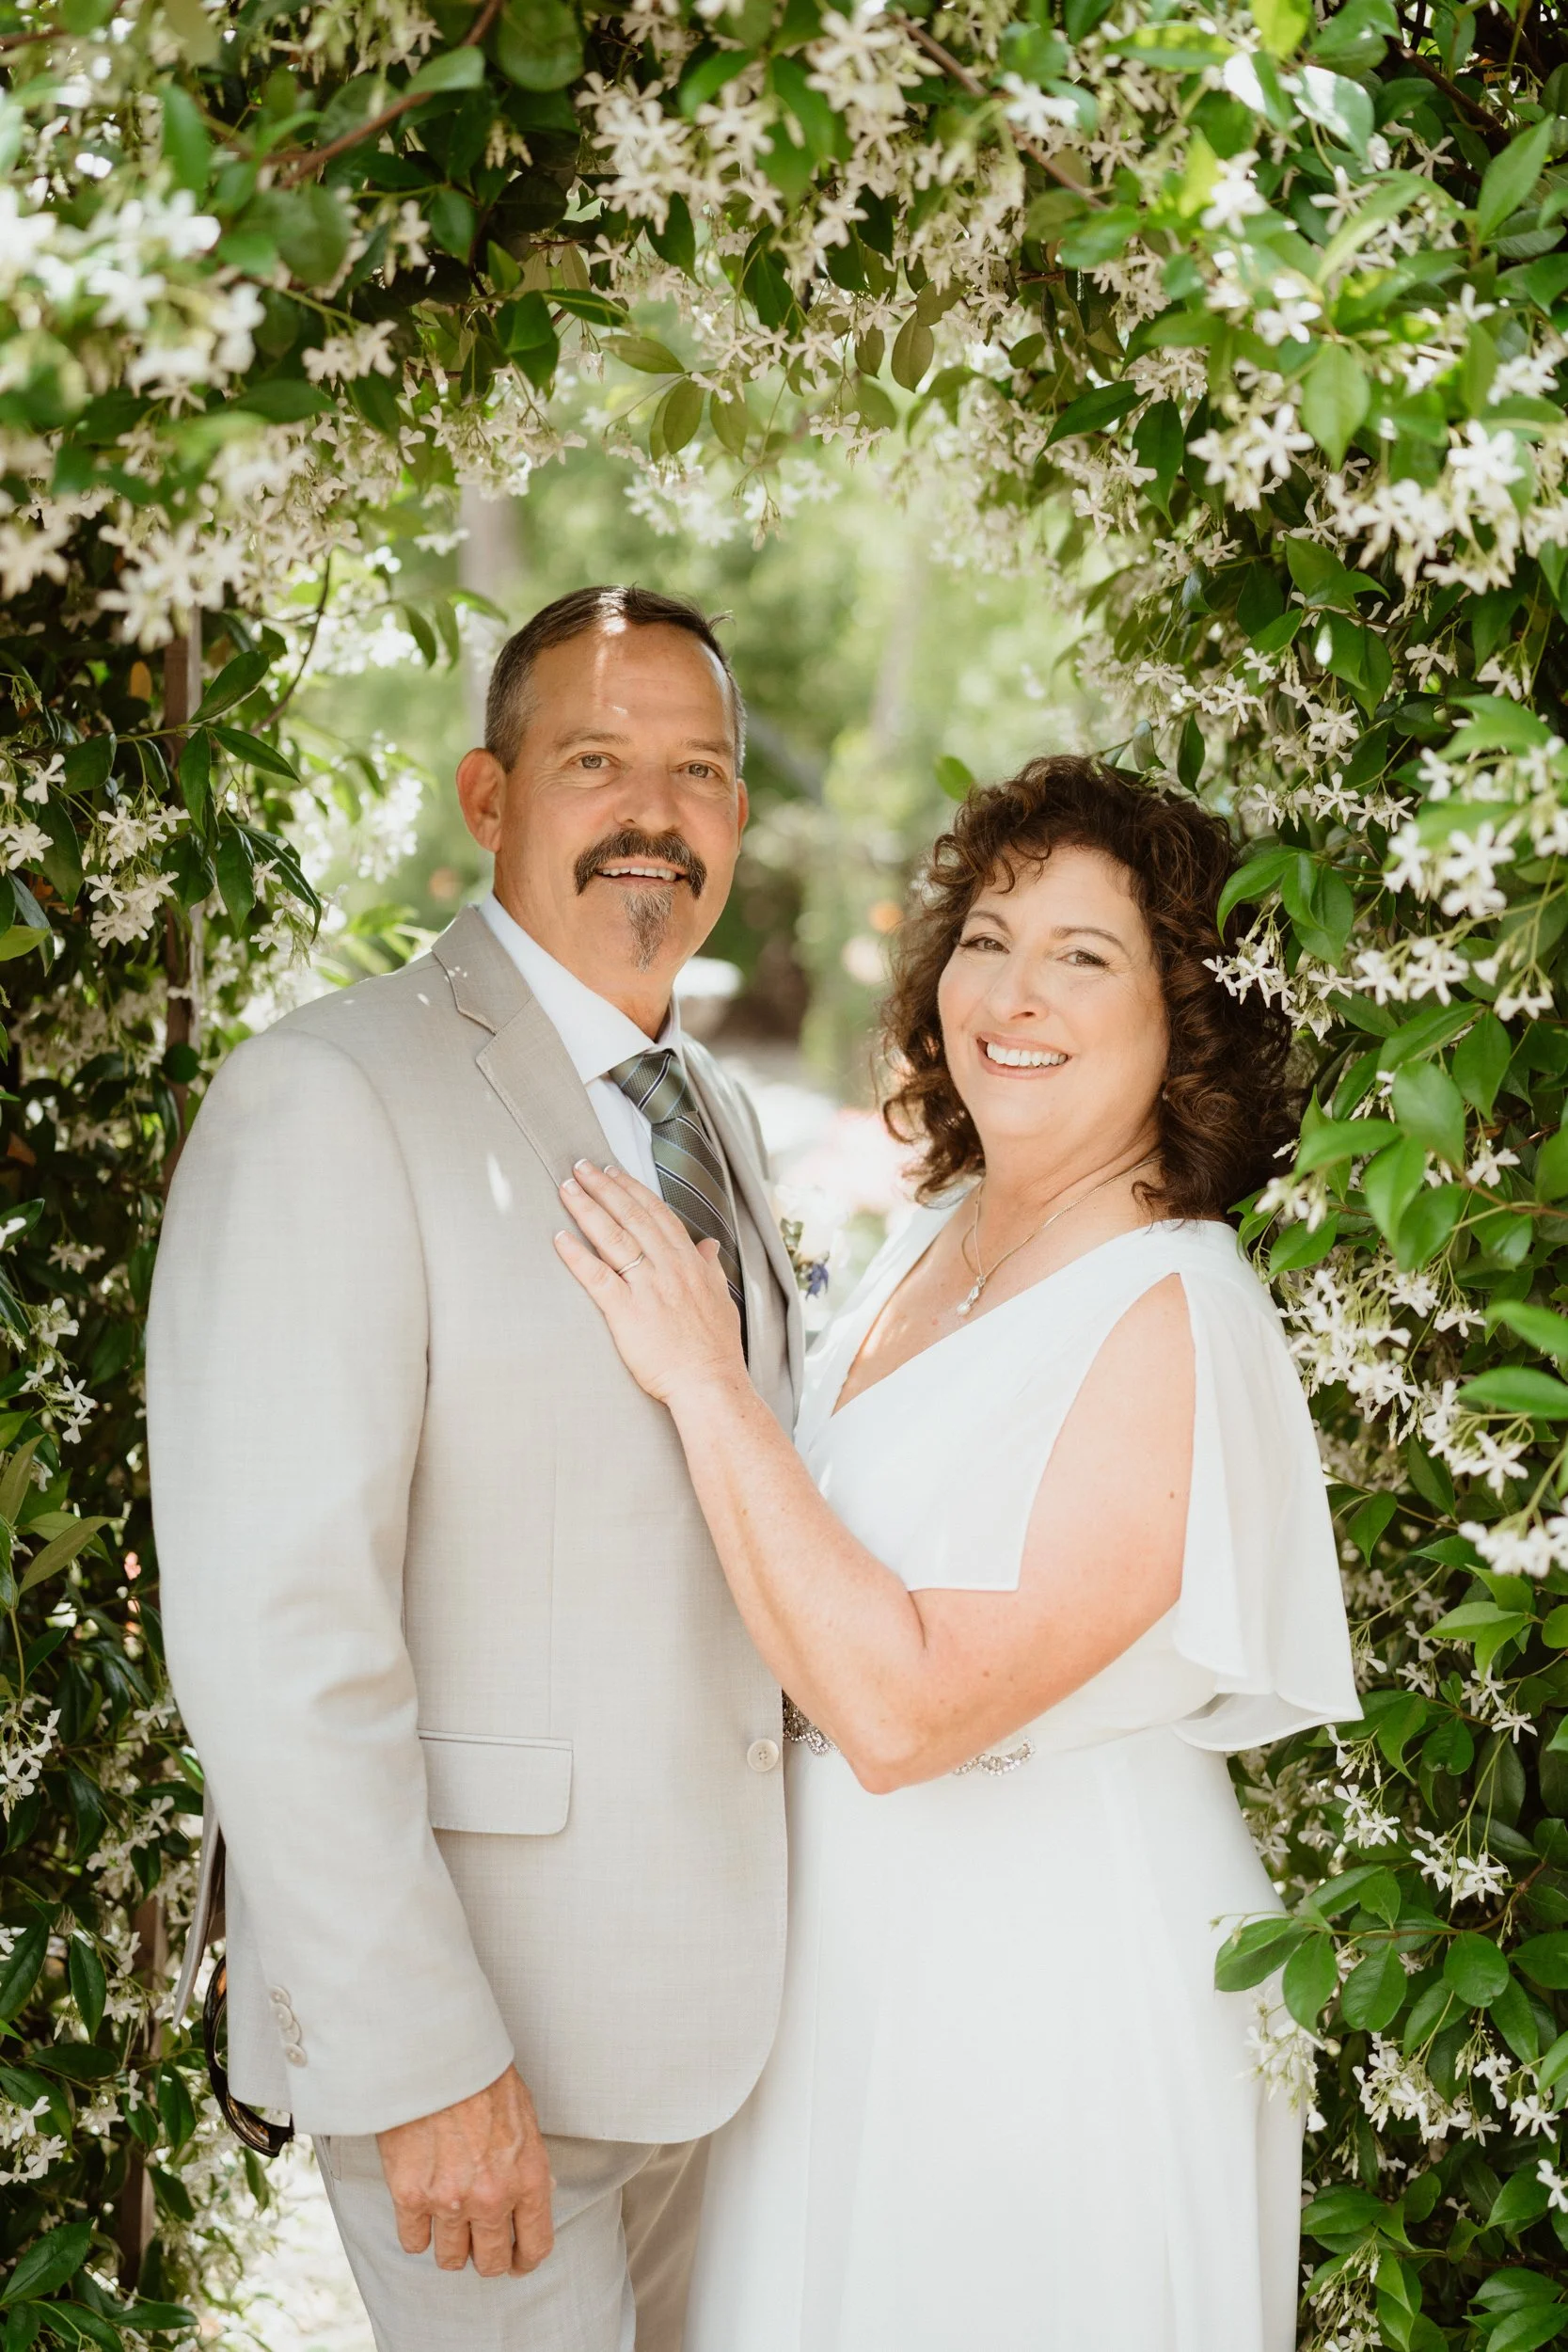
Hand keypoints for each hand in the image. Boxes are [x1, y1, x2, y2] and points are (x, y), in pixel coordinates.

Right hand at [376, 2064, 553, 2278]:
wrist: (437, 2056)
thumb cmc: (482, 2078)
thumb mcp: (525, 2118)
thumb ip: (528, 2163)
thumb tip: (537, 2193)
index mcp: (528, 2178)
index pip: (535, 2245)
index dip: (526, 2260)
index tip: (518, 2262)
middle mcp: (491, 2199)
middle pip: (490, 2263)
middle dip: (487, 2258)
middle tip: (479, 2244)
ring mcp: (449, 2202)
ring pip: (450, 2260)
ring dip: (451, 2247)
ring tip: (449, 2225)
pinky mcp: (410, 2197)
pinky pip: (414, 2242)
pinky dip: (418, 2233)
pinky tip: (422, 2213)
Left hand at [554, 1160, 744, 1405]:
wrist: (710, 1383)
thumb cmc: (716, 1348)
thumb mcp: (721, 1298)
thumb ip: (711, 1267)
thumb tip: (708, 1245)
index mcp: (690, 1263)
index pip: (657, 1214)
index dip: (632, 1190)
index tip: (614, 1172)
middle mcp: (669, 1268)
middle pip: (631, 1217)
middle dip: (604, 1188)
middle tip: (581, 1167)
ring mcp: (648, 1289)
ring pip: (613, 1238)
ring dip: (588, 1209)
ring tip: (568, 1188)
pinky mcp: (627, 1313)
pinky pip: (598, 1277)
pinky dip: (578, 1256)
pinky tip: (560, 1238)